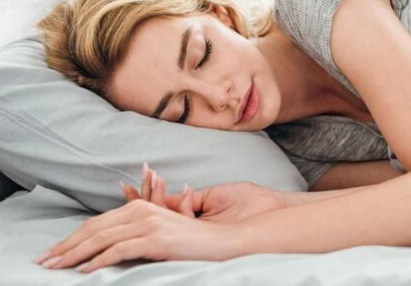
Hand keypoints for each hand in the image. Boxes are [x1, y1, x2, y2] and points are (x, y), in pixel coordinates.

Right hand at [122, 163, 287, 223]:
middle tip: (146, 172)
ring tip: (155, 175)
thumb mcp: (213, 197)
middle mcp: (190, 231)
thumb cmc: (249, 201)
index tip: (138, 177)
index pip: (160, 210)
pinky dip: (180, 205)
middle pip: (156, 216)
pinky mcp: (207, 239)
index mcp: (191, 221)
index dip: (145, 196)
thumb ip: (187, 200)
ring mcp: (197, 235)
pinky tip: (184, 189)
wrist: (272, 209)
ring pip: (165, 221)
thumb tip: (162, 198)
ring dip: (157, 197)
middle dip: (146, 194)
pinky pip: (184, 225)